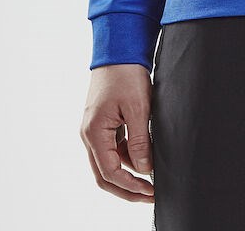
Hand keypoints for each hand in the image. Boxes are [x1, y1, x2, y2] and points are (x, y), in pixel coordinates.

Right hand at [80, 63, 154, 201]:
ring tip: (153, 175)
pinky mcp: (104, 123)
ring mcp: (95, 129)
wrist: (119, 49)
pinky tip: (146, 155)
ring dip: (129, 172)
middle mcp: (90, 135)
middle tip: (150, 195)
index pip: (110, 172)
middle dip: (127, 188)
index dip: (131, 186)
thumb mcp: (138, 108)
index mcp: (94, 133)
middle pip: (104, 174)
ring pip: (110, 162)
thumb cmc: (126, 74)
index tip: (151, 191)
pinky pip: (114, 148)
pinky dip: (128, 155)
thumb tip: (145, 169)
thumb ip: (140, 141)